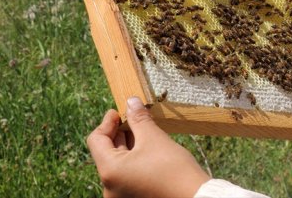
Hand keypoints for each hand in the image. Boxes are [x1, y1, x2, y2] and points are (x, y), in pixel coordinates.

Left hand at [87, 96, 210, 197]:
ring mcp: (120, 196)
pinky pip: (126, 175)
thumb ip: (138, 119)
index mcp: (109, 171)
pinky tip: (148, 149)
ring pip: (117, 164)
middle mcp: (109, 188)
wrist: (195, 197)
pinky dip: (133, 159)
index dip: (107, 122)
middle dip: (119, 133)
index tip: (119, 111)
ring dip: (128, 146)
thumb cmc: (173, 169)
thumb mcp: (154, 138)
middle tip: (133, 118)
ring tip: (143, 132)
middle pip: (106, 153)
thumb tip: (131, 101)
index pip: (96, 140)